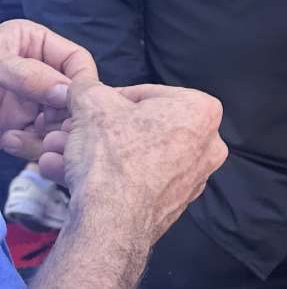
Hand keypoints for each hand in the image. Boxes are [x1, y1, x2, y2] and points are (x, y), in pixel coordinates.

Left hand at [0, 20, 95, 159]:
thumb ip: (29, 75)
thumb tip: (66, 92)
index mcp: (34, 43)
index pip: (76, 59)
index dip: (82, 80)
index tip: (83, 101)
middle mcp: (36, 72)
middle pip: (70, 94)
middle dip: (68, 113)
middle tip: (65, 130)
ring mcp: (28, 101)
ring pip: (58, 120)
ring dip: (51, 134)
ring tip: (38, 141)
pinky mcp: (16, 126)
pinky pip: (37, 139)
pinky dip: (30, 146)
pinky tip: (10, 141)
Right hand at [39, 80, 227, 246]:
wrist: (113, 221)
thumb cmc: (114, 156)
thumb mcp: (93, 105)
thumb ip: (88, 87)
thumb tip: (83, 84)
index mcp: (202, 110)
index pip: (146, 94)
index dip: (108, 99)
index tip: (86, 108)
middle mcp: (208, 143)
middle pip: (140, 127)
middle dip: (97, 129)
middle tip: (69, 130)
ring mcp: (194, 175)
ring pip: (134, 154)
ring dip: (93, 152)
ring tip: (59, 151)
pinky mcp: (175, 202)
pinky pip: (136, 180)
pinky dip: (105, 176)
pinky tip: (68, 173)